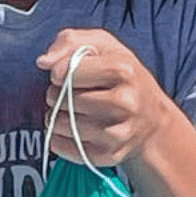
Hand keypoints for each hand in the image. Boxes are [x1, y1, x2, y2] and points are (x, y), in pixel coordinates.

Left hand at [38, 29, 170, 168]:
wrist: (152, 118)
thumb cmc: (122, 76)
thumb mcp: (102, 45)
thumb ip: (69, 41)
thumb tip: (43, 62)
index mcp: (123, 70)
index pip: (67, 72)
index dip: (60, 72)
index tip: (67, 74)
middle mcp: (124, 102)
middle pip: (62, 99)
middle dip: (56, 94)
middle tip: (70, 93)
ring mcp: (117, 132)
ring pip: (59, 123)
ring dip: (55, 116)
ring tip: (71, 111)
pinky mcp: (107, 155)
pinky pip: (59, 146)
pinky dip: (57, 137)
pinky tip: (72, 129)